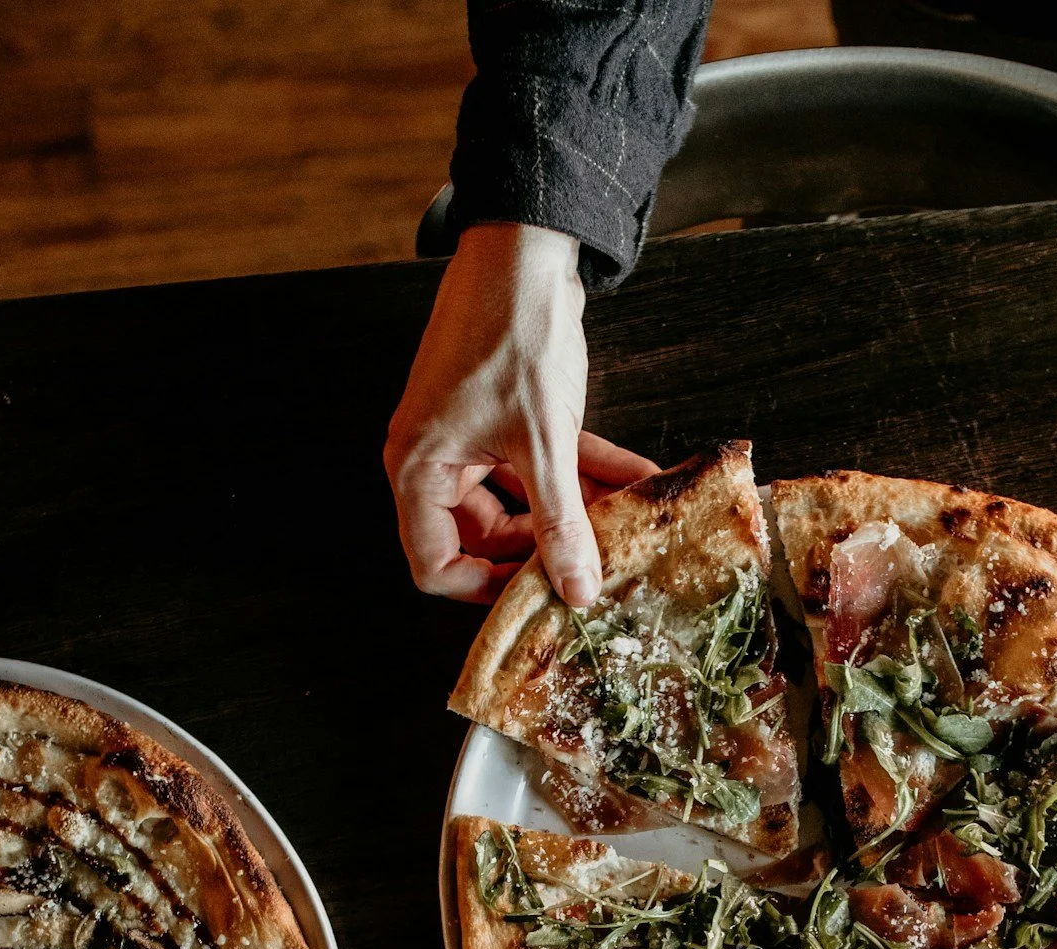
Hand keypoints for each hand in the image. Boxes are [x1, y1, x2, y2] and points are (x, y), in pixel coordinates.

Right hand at [385, 222, 656, 605]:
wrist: (525, 248)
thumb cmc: (512, 332)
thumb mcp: (542, 441)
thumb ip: (560, 522)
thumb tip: (577, 589)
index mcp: (420, 470)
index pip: (434, 566)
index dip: (482, 590)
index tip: (537, 594)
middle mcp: (438, 460)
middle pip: (483, 540)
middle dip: (543, 550)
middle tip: (594, 563)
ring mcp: (472, 440)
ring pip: (521, 503)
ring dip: (574, 512)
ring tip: (625, 523)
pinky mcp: (506, 420)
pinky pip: (542, 465)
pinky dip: (584, 473)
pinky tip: (636, 480)